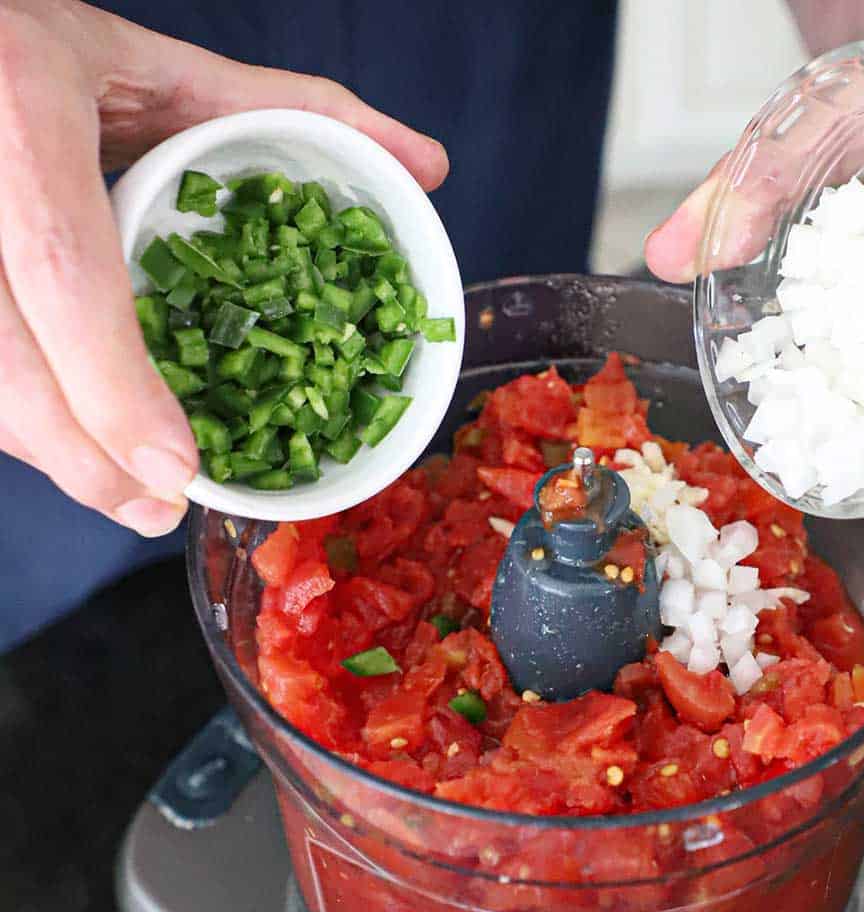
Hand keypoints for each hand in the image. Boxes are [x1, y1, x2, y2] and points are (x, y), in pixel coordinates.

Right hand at [0, 1, 447, 535]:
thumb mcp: (172, 68)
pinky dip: (24, 415)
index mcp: (25, 112)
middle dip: (81, 454)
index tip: (172, 466)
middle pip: (3, 353)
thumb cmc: (56, 51)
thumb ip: (299, 110)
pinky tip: (76, 444)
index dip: (113, 382)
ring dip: (51, 448)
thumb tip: (424, 162)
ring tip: (128, 495)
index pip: (64, 268)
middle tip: (156, 508)